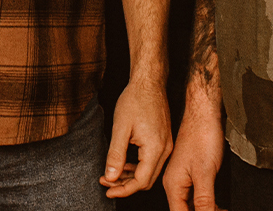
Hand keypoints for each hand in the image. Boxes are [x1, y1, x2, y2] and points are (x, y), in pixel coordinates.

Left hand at [101, 77, 171, 197]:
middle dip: (125, 185)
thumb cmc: (135, 100)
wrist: (149, 82)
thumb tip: (111, 177)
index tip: (107, 190)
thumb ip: (116, 155)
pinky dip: (138, 167)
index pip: (141, 181)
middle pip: (146, 181)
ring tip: (111, 175)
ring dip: (131, 177)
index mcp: (155, 148)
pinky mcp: (164, 141)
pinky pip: (152, 162)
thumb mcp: (120, 128)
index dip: (123, 190)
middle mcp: (165, 150)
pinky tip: (124, 165)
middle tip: (106, 182)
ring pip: (149, 173)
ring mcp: (167, 146)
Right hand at [163, 101, 223, 210]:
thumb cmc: (202, 136)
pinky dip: (208, 202)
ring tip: (221, 209)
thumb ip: (204, 200)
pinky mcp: (192, 171)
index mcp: (173, 185)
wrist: (204, 112)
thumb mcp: (205, 173)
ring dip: (207, 210)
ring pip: (192, 204)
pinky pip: (197, 194)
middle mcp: (174, 183)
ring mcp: (183, 177)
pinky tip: (218, 204)